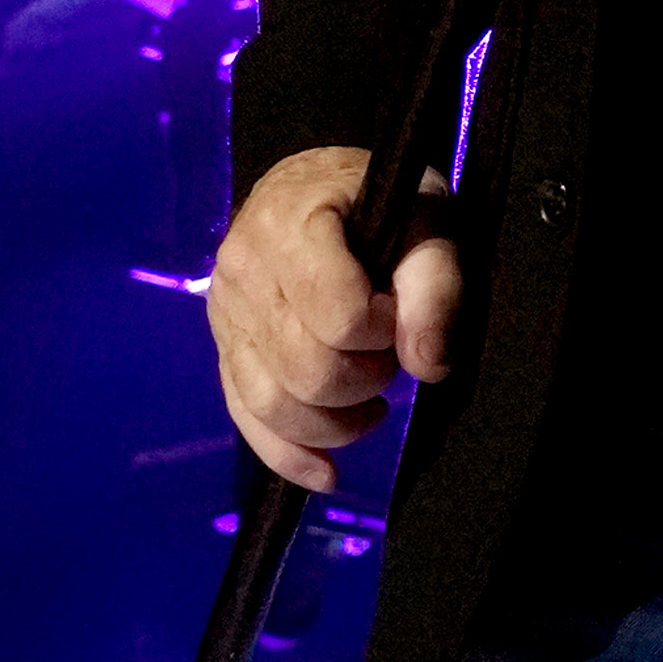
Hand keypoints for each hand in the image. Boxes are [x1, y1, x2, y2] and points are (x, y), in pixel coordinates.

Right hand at [205, 141, 464, 494]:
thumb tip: (428, 366)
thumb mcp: (429, 221)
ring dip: (336, 422)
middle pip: (306, 369)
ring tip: (373, 398)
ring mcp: (226, 314)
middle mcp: (242, 269)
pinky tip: (327, 472)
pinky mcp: (226, 350)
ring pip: (273, 404)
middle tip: (388, 353)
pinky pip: (246, 418)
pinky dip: (288, 456)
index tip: (396, 312)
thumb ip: (436, 287)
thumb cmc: (383, 203)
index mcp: (289, 224)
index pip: (338, 316)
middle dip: (365, 378)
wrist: (327, 189)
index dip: (384, 330)